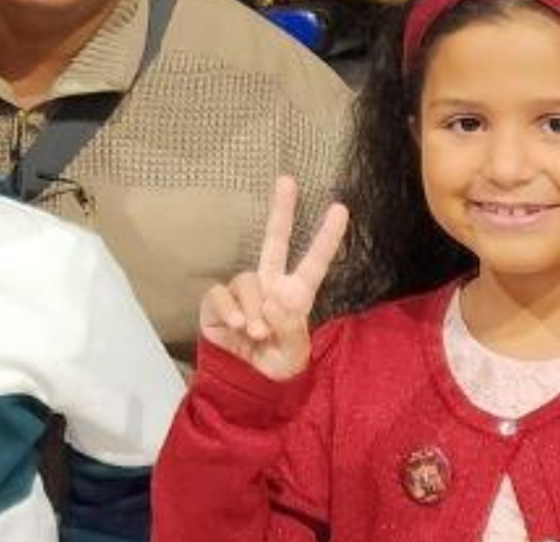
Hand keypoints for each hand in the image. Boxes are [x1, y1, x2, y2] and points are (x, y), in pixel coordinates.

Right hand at [200, 176, 347, 380]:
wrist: (243, 379)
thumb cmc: (276, 362)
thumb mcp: (294, 356)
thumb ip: (290, 330)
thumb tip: (274, 302)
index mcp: (296, 296)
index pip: (315, 262)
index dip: (328, 237)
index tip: (341, 209)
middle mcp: (270, 285)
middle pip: (274, 241)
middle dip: (282, 211)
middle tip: (287, 180)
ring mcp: (244, 291)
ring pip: (248, 281)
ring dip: (252, 310)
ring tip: (255, 333)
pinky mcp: (218, 300)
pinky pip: (222, 294)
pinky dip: (230, 310)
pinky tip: (236, 326)